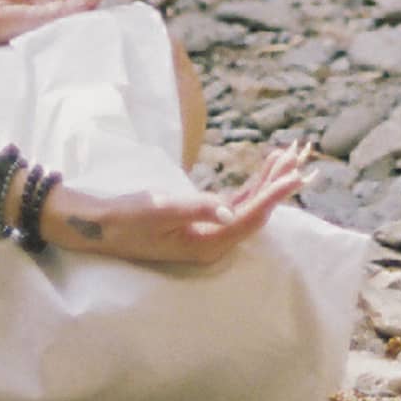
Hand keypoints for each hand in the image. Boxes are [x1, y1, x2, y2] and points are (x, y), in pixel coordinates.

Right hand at [47, 140, 313, 265]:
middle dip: (277, 185)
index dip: (274, 195)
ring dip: (267, 183)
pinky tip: (262, 173)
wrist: (100, 225)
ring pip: (248, 207)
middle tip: (300, 158)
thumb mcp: (156, 209)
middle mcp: (214, 242)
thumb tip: (228, 210)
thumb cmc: (125, 217)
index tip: (295, 174)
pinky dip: (251, 186)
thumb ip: (193, 208)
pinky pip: (235, 204)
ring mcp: (208, 233)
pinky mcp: (200, 223)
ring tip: (287, 158)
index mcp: (207, 243)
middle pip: (255, 212)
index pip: (250, 217)